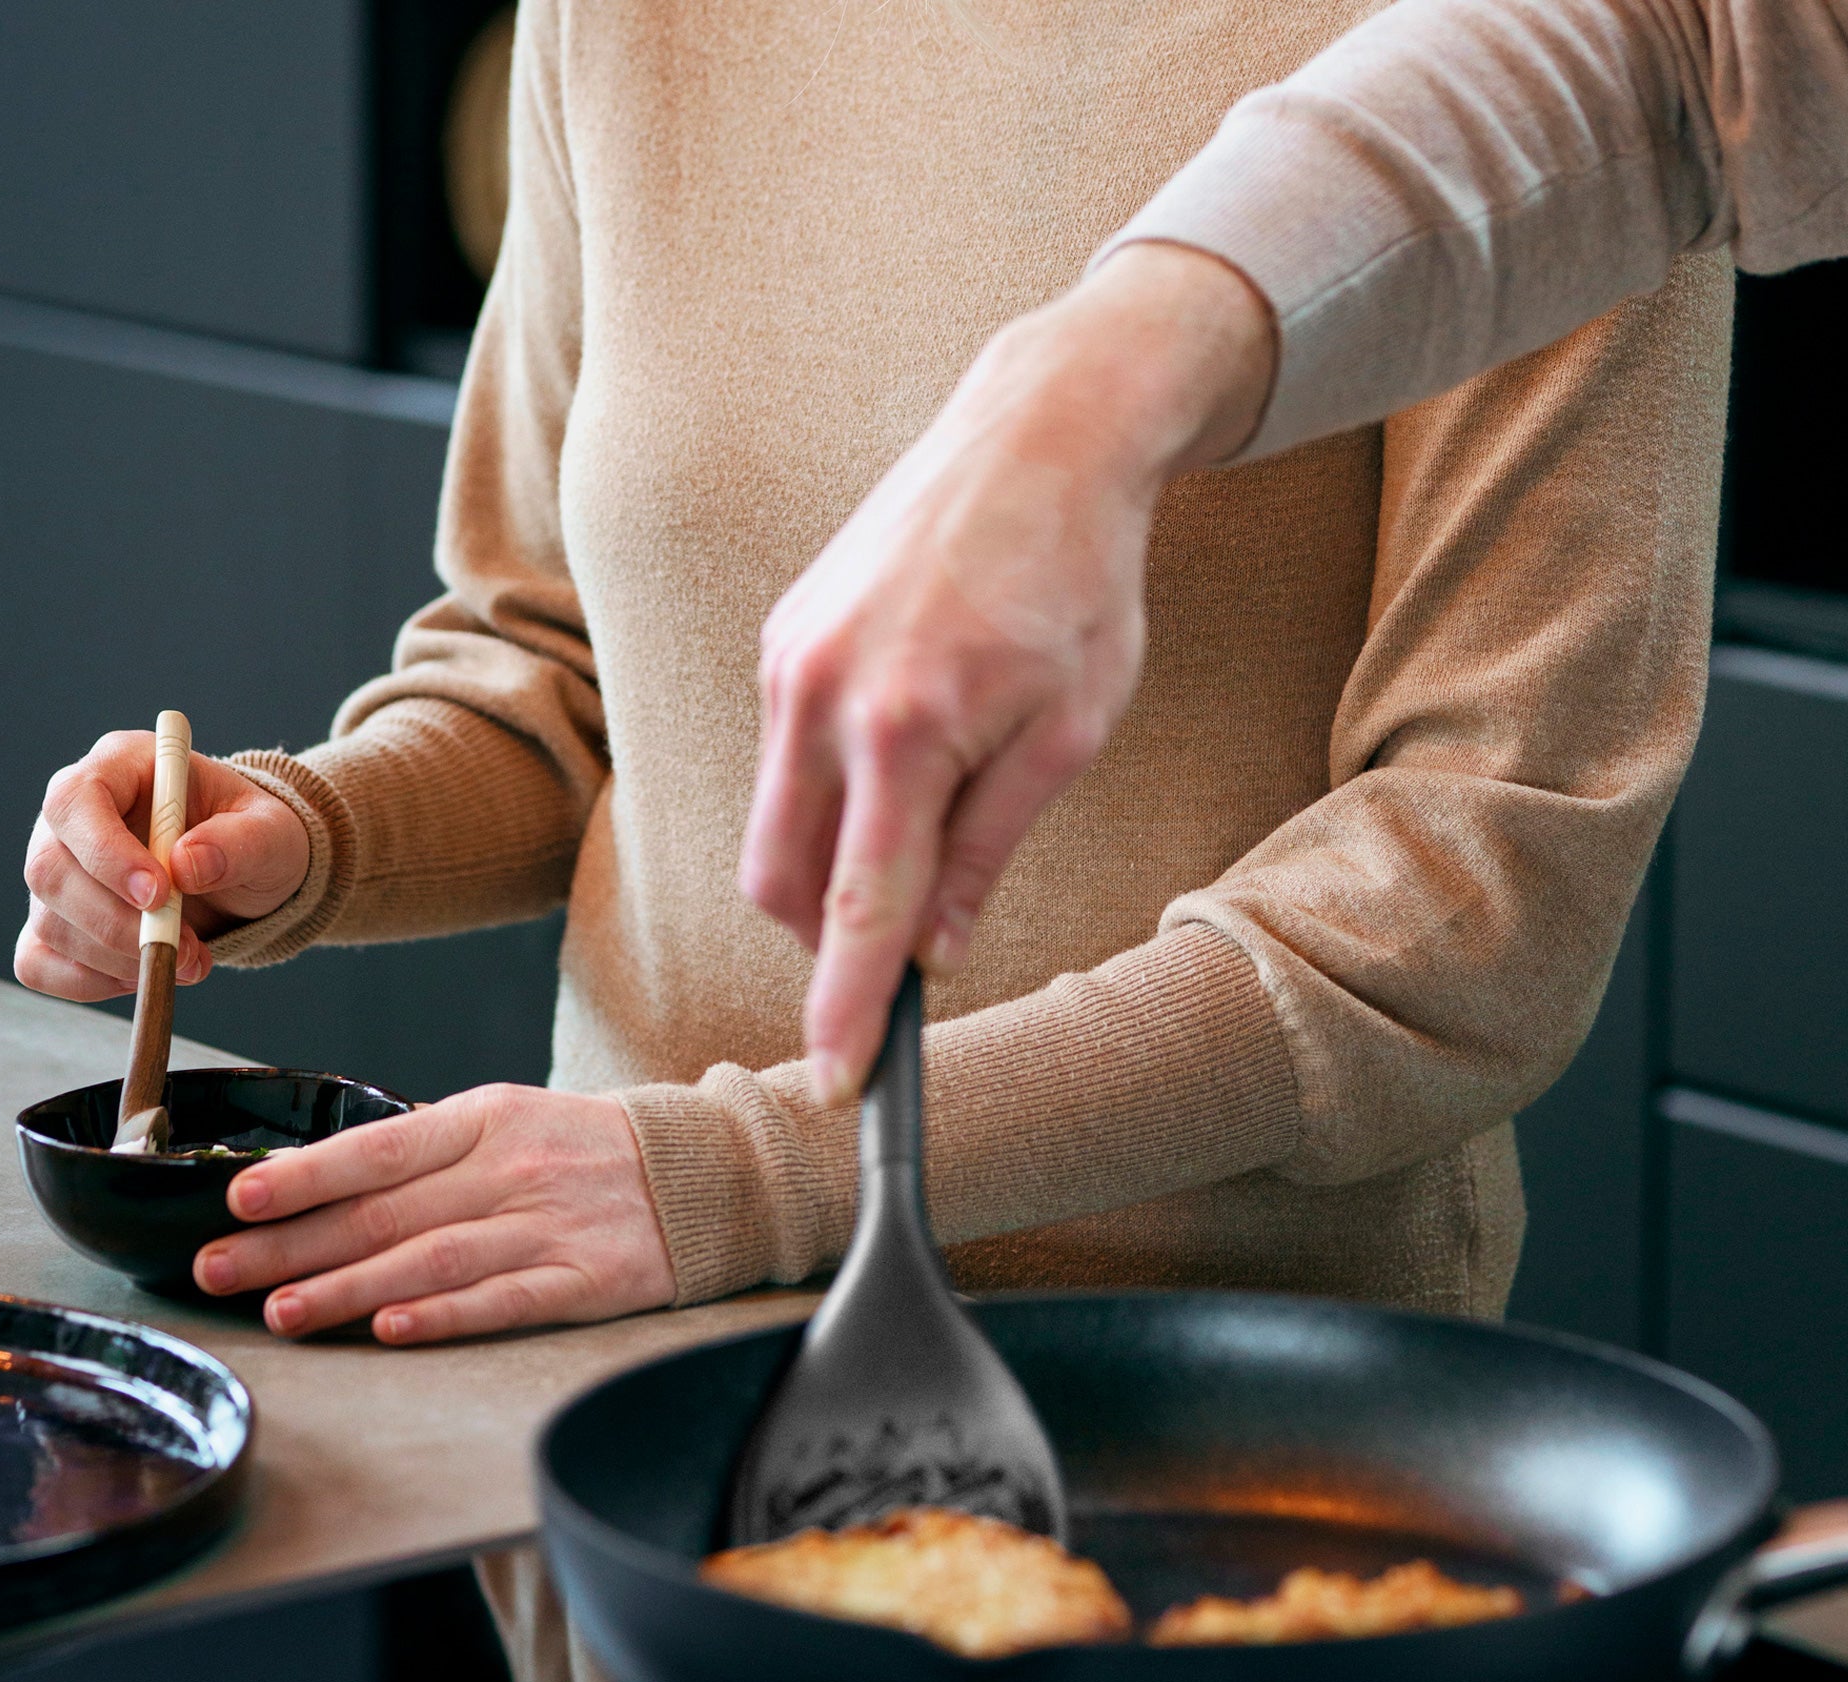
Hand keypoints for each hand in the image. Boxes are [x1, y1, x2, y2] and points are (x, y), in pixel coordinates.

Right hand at [17, 730, 310, 999]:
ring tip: (188, 961)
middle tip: (185, 950)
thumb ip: (241, 841)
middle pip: (51, 870)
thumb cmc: (255, 837)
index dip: (107, 853)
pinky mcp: (58, 920)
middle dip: (118, 924)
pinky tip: (142, 975)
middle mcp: (73, 816)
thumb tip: (187, 865)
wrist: (250, 874)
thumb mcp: (272, 831)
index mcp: (119, 766)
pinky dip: (89, 982)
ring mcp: (58, 870)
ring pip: (50, 922)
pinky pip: (40, 961)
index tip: (158, 895)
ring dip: (118, 959)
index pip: (75, 801)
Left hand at [192, 1084, 677, 1342]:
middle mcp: (513, 1170)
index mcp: (488, 1119)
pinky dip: (446, 1315)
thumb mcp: (510, 1120)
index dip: (306, 1175)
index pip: (380, 1149)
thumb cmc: (590, 1148)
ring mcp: (551, 1226)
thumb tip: (318, 1181)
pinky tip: (392, 1328)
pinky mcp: (588, 1279)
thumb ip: (428, 1151)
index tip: (238, 1198)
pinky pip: (506, 1300)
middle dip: (293, 1244)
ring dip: (349, 1289)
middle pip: (386, 1212)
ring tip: (282, 1313)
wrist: (710, 1171)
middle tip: (218, 1271)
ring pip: (432, 1260)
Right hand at [742, 241, 1274, 1101]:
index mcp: (906, 727)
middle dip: (829, 938)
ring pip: (771, 828)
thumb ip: (987, 846)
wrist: (1034, 433)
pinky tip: (902, 749)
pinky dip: (826, 797)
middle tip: (915, 931)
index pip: (857, 909)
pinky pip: (780, 760)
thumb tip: (934, 950)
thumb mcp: (1069, 729)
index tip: (835, 1083)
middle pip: (782, 885)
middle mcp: (819, 695)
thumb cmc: (1077, 580)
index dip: (844, 1008)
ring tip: (927, 816)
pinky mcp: (780, 639)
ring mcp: (786, 662)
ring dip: (827, 867)